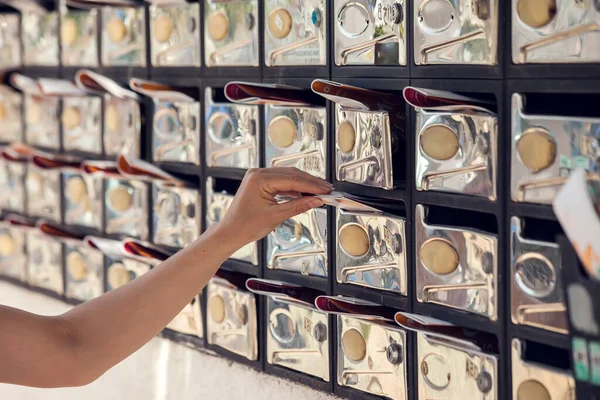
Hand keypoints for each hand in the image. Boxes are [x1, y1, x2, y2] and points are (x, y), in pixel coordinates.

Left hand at [216, 168, 332, 248]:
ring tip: (319, 192)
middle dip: (310, 183)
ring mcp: (258, 177)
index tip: (325, 191)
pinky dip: (294, 188)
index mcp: (259, 179)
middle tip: (326, 189)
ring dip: (303, 184)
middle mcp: (258, 173)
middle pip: (291, 174)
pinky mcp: (260, 182)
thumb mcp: (276, 216)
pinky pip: (281, 182)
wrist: (230, 232)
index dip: (311, 185)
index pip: (292, 179)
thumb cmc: (246, 226)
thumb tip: (316, 200)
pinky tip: (305, 194)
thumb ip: (298, 206)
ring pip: (287, 176)